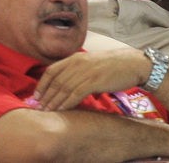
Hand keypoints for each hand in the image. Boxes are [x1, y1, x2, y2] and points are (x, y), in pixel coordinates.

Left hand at [34, 49, 148, 110]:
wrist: (132, 64)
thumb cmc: (112, 66)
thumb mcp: (90, 64)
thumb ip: (77, 71)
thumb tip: (66, 85)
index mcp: (74, 57)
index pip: (51, 71)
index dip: (42, 84)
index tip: (36, 96)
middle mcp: (77, 63)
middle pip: (55, 81)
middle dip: (45, 96)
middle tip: (37, 108)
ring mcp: (85, 71)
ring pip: (63, 88)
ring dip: (54, 102)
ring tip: (46, 112)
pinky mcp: (94, 81)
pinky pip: (75, 93)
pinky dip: (66, 103)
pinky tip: (62, 110)